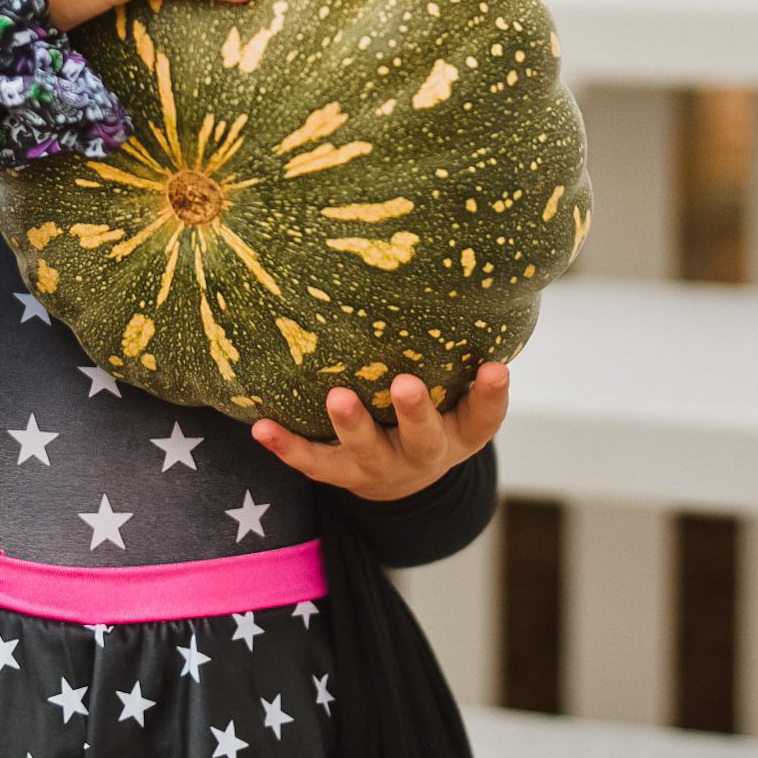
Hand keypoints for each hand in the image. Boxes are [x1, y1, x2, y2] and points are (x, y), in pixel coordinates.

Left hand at [251, 361, 509, 501]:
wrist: (400, 480)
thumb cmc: (430, 414)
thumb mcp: (456, 394)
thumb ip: (457, 353)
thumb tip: (457, 277)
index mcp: (458, 434)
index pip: (483, 417)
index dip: (491, 395)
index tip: (495, 368)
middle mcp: (423, 454)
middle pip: (423, 439)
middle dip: (414, 413)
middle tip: (405, 385)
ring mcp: (378, 467)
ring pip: (366, 450)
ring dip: (351, 425)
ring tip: (338, 398)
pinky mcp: (339, 472)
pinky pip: (312, 460)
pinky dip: (286, 445)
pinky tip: (262, 426)